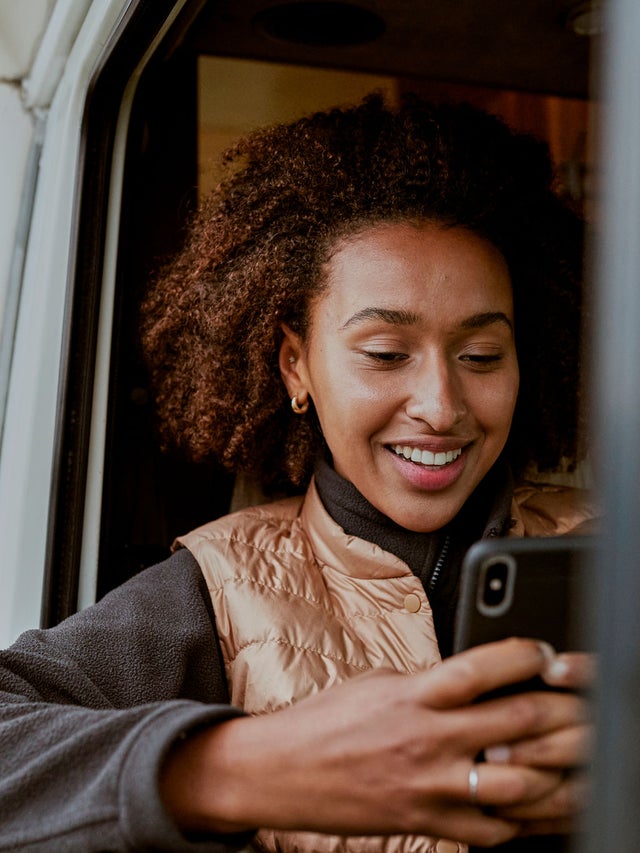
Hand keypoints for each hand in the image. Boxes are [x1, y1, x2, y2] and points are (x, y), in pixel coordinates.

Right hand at [160, 638, 580, 845]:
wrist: (285, 772)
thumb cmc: (329, 720)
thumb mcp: (380, 682)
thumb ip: (432, 683)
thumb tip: (481, 682)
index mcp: (414, 694)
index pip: (484, 668)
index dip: (527, 655)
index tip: (548, 651)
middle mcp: (429, 740)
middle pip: (517, 725)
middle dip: (565, 713)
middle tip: (587, 705)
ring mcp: (432, 787)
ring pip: (519, 784)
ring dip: (560, 773)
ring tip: (583, 760)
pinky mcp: (429, 825)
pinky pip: (494, 831)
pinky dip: (526, 821)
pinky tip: (544, 807)